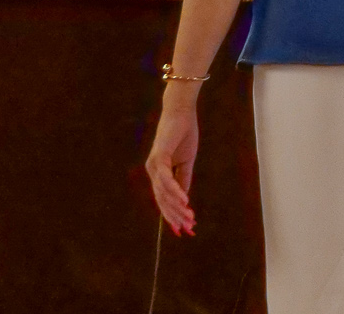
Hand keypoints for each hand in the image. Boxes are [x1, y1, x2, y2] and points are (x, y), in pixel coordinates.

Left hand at [146, 91, 200, 235]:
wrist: (182, 112)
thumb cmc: (184, 134)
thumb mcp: (186, 162)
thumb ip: (183, 180)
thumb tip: (183, 200)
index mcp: (159, 173)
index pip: (164, 199)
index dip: (173, 215)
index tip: (183, 229)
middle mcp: (153, 171)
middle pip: (163, 200)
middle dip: (176, 216)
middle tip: (189, 228)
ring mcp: (154, 165)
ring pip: (164, 193)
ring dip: (177, 207)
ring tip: (190, 218)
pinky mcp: (158, 157)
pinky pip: (166, 179)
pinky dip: (175, 191)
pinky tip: (185, 201)